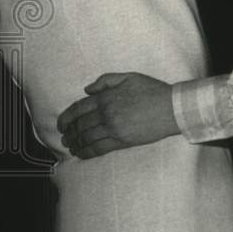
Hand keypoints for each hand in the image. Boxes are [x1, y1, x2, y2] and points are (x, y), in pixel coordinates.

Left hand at [57, 73, 179, 158]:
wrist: (171, 108)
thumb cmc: (153, 90)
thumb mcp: (129, 77)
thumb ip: (105, 80)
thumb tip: (87, 90)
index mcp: (106, 97)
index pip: (78, 108)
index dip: (66, 118)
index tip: (61, 124)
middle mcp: (107, 113)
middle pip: (80, 125)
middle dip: (69, 133)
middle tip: (64, 137)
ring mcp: (114, 128)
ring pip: (87, 138)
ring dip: (75, 144)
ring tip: (70, 147)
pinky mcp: (122, 141)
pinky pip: (99, 148)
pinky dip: (87, 152)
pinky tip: (82, 154)